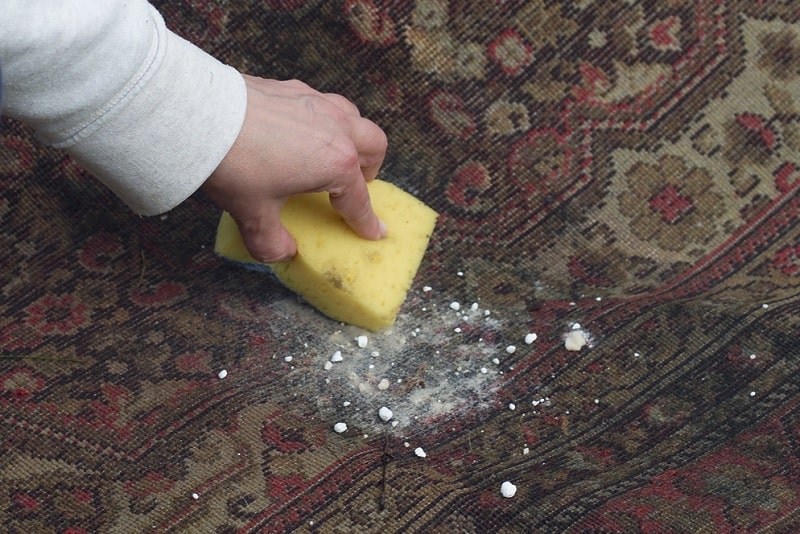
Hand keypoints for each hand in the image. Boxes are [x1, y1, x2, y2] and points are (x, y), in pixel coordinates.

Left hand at [202, 75, 387, 262]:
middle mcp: (336, 128)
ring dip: (352, 137)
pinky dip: (323, 120)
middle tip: (354, 184)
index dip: (366, 221)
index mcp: (336, 164)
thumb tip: (281, 253)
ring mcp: (316, 102)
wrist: (200, 116)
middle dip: (370, 168)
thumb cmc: (235, 165)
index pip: (359, 199)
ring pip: (352, 116)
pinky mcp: (292, 87)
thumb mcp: (254, 214)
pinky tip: (300, 131)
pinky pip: (322, 102)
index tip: (374, 231)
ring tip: (333, 153)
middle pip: (373, 145)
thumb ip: (272, 241)